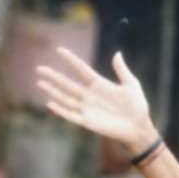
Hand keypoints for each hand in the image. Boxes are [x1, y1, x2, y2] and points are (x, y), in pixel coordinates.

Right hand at [36, 48, 156, 154]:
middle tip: (39, 68)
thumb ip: (122, 70)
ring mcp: (87, 109)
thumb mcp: (131, 85)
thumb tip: (117, 53)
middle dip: (53, 76)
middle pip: (68, 83)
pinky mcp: (88, 122)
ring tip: (39, 82)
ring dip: (52, 91)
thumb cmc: (137, 106)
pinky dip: (60, 110)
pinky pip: (71, 115)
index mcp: (100, 84)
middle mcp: (90, 95)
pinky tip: (49, 103)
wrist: (139, 128)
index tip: (59, 50)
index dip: (70, 60)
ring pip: (66, 98)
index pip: (81, 70)